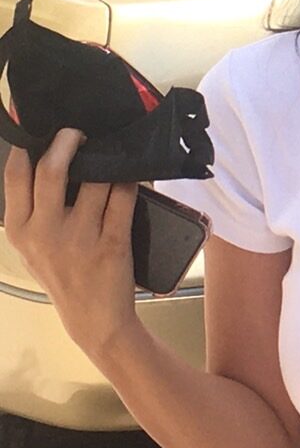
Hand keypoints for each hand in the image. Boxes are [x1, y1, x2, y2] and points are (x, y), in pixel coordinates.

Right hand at [3, 131, 140, 357]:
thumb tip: (44, 161)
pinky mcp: (113, 242)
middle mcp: (45, 232)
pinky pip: (124, 197)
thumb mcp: (32, 247)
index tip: (38, 127)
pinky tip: (136, 170)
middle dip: (67, 141)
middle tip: (78, 131)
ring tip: (113, 150)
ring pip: (95, 180)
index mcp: (20, 230)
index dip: (26, 146)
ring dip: (108, 160)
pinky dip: (133, 179)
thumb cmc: (63, 274)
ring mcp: (80, 237)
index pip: (15, 176)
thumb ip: (32, 211)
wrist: (94, 320)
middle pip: (50, 170)